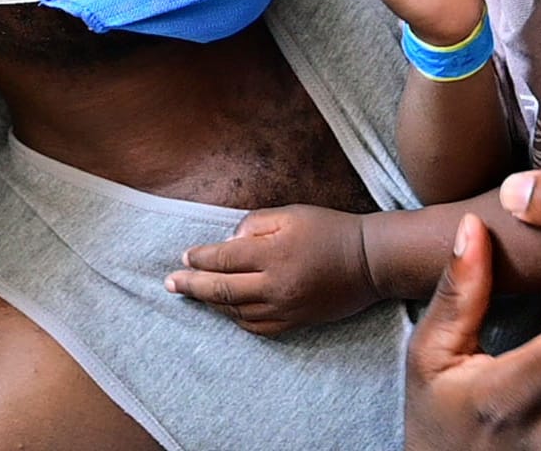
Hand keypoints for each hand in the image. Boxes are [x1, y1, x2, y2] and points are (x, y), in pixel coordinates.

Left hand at [164, 205, 379, 335]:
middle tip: (170, 284)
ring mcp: (286, 308)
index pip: (223, 259)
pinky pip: (257, 327)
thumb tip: (230, 240)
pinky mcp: (297, 322)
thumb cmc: (330, 229)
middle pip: (222, 290)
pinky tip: (228, 310)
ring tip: (197, 294)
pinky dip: (237, 319)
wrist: (370, 261)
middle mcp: (275, 285)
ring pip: (236, 312)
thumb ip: (255, 224)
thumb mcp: (291, 214)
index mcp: (273, 254)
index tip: (185, 257)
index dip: (200, 259)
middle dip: (192, 286)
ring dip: (213, 303)